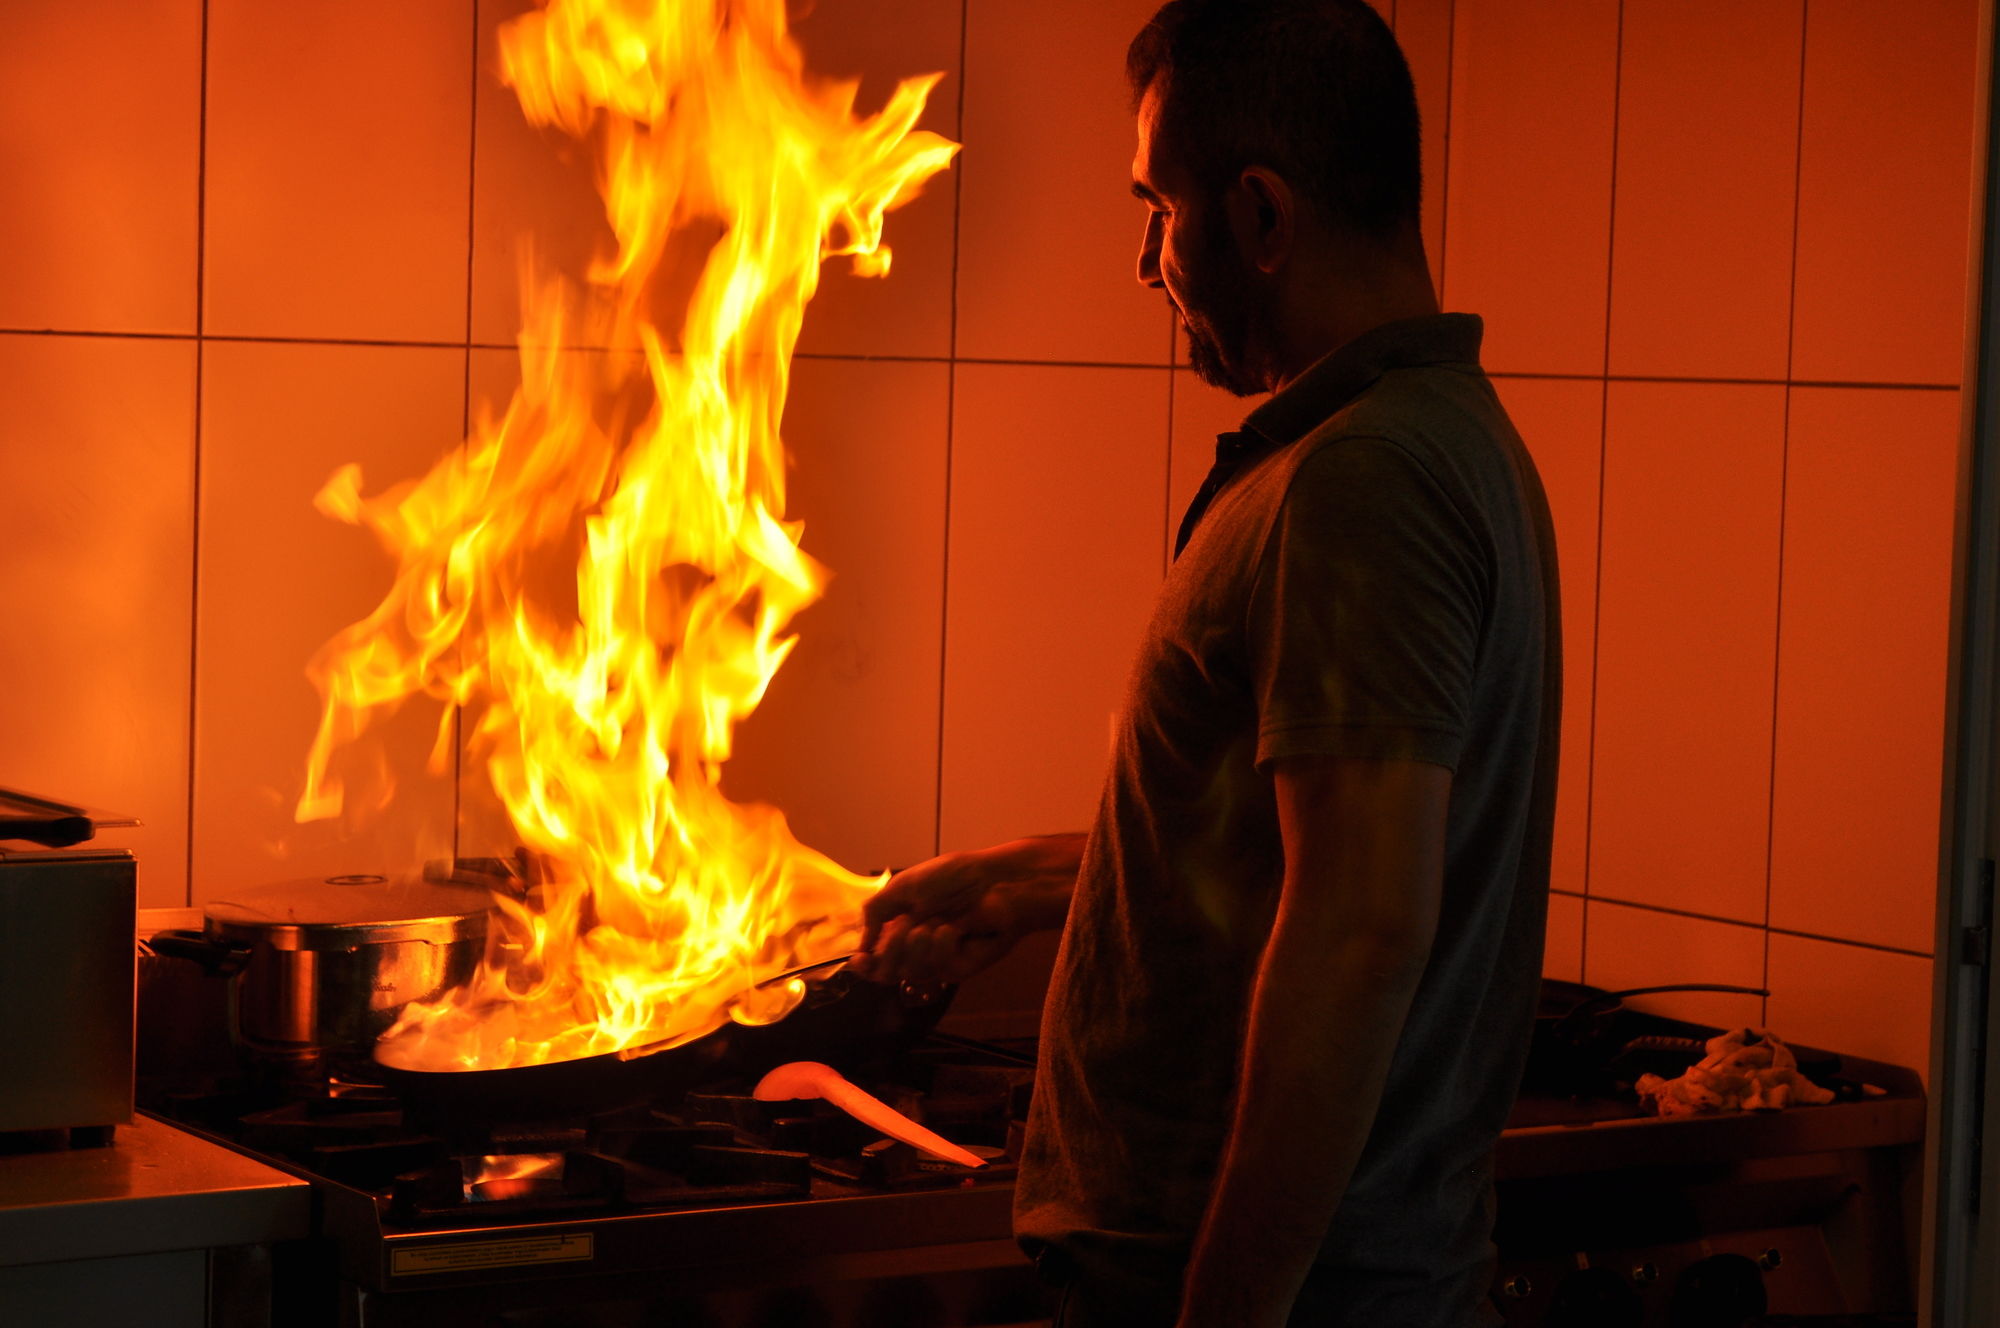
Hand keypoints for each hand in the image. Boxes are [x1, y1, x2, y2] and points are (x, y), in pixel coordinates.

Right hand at [851, 850, 1025, 986]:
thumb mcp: (904, 886)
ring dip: (920, 938)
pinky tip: (958, 927)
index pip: (876, 960)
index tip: (859, 960)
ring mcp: (939, 961)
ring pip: (910, 970)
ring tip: (940, 918)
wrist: (993, 880)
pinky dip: (944, 940)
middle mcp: (918, 950)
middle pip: (887, 973)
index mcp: (901, 929)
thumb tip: (861, 945)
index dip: (864, 966)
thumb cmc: (952, 877)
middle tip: (907, 923)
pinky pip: (939, 964)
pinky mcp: (961, 969)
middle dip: (893, 946)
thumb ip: (875, 912)